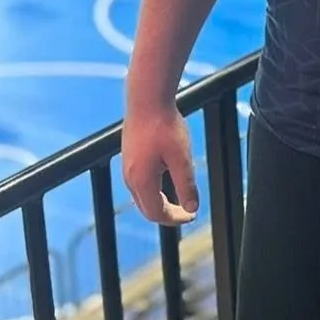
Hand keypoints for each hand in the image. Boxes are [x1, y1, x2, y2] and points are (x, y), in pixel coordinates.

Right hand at [122, 102, 198, 225]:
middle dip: (167, 214)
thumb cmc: (165, 126)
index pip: (156, 213)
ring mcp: (127, 167)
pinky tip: (165, 182)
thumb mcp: (181, 157)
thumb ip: (186, 185)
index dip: (175, 219)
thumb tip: (191, 208)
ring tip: (178, 201)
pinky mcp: (129, 156)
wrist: (147, 100)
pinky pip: (139, 183)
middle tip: (187, 213)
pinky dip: (153, 191)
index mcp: (142, 181)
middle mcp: (130, 178)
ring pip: (142, 196)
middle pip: (147, 208)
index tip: (192, 216)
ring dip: (159, 203)